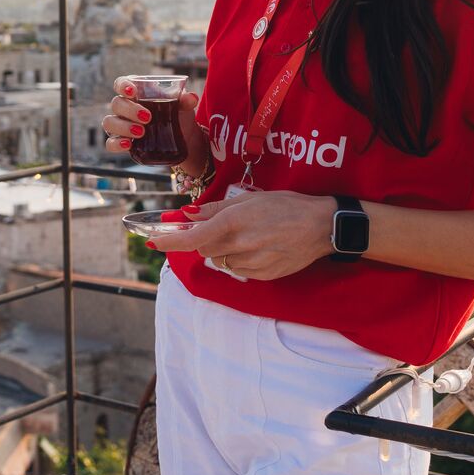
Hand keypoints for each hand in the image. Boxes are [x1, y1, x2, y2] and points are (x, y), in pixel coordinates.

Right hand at [102, 77, 209, 175]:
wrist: (183, 137)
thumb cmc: (178, 114)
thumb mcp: (183, 105)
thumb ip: (185, 99)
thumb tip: (191, 98)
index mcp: (135, 92)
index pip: (120, 83)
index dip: (122, 85)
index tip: (132, 91)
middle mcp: (125, 107)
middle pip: (116, 103)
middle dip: (130, 110)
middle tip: (148, 117)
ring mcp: (121, 124)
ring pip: (110, 122)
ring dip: (123, 127)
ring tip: (142, 133)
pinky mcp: (122, 142)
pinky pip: (110, 143)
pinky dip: (116, 144)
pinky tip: (128, 144)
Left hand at [147, 189, 334, 279]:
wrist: (320, 226)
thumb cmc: (286, 206)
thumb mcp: (249, 199)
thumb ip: (215, 209)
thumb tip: (187, 215)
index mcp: (233, 223)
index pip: (192, 237)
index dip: (169, 241)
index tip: (153, 241)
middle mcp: (239, 245)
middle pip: (204, 249)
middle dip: (205, 239)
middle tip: (225, 226)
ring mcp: (251, 263)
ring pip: (221, 260)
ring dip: (224, 249)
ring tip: (250, 235)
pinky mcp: (262, 275)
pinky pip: (239, 269)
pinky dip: (241, 259)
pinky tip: (260, 247)